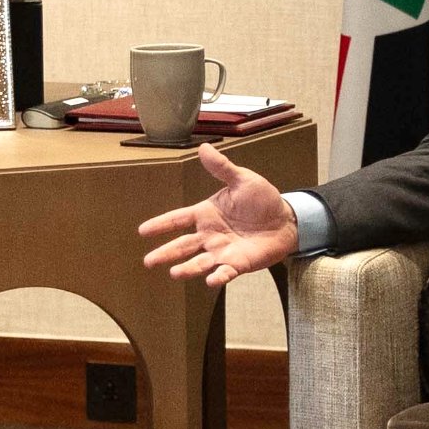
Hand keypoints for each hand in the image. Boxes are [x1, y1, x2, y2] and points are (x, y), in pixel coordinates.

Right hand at [137, 143, 298, 287]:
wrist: (287, 219)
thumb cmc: (262, 199)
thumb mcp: (242, 179)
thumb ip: (222, 168)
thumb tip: (204, 147)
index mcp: (206, 214)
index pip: (178, 219)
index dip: (161, 224)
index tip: (142, 231)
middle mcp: (209, 235)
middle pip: (183, 245)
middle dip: (165, 253)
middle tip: (148, 262)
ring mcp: (222, 251)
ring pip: (199, 262)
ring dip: (187, 268)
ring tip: (173, 273)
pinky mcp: (238, 264)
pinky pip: (226, 272)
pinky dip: (218, 277)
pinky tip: (210, 280)